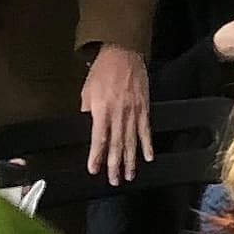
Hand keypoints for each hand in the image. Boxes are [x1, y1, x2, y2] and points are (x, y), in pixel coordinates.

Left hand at [80, 45, 151, 182]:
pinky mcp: (144, 108)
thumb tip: (88, 125)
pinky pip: (146, 130)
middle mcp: (118, 114)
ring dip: (130, 160)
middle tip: (114, 180)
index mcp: (102, 110)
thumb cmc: (103, 70)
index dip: (96, 156)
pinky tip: (147, 157)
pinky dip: (147, 145)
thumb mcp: (87, 90)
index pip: (98, 139)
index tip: (94, 170)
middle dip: (114, 165)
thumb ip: (87, 110)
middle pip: (116, 145)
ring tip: (129, 175)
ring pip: (131, 141)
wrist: (122, 53)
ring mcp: (133, 112)